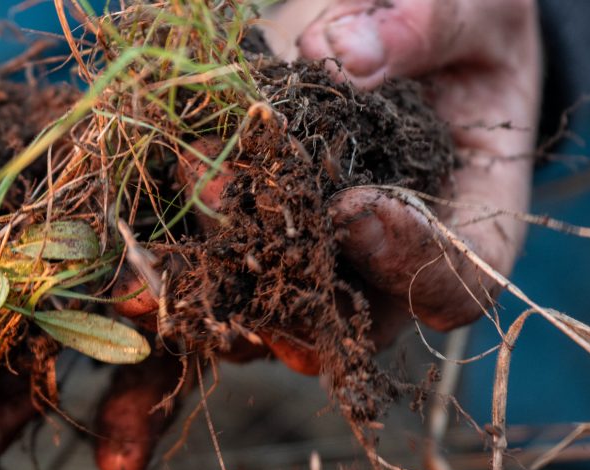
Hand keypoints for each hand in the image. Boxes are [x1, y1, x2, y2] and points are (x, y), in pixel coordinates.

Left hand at [92, 0, 540, 469]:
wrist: (404, 14)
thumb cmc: (463, 14)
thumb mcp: (468, 3)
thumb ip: (419, 25)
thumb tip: (341, 56)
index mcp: (473, 219)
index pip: (455, 282)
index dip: (408, 262)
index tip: (355, 208)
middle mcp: (391, 261)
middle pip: (345, 319)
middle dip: (281, 288)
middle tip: (225, 232)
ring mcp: (318, 258)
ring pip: (266, 309)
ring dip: (209, 283)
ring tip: (151, 252)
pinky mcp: (255, 234)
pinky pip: (212, 263)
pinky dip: (165, 250)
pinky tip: (116, 227)